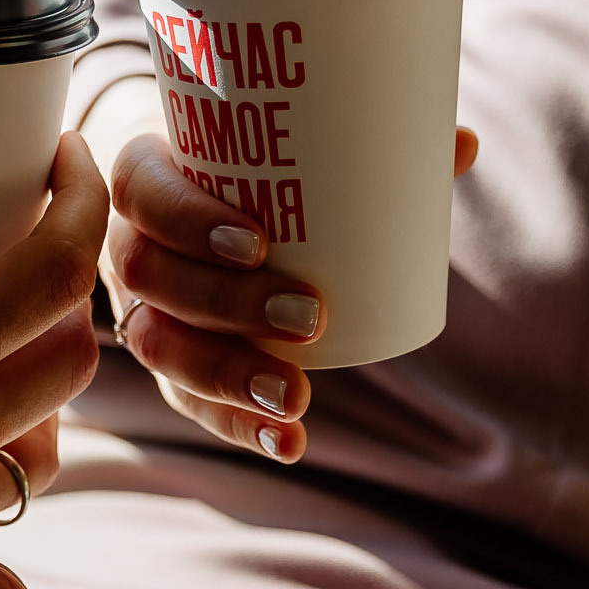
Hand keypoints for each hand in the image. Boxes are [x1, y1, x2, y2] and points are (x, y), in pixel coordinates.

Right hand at [97, 120, 476, 461]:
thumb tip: (461, 146)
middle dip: (227, 304)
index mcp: (143, 177)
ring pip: (157, 346)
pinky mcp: (164, 361)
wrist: (193, 206)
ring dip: (227, 375)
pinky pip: (185, 400)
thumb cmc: (245, 169)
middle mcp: (128, 244)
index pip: (143, 194)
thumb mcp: (282, 150)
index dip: (190, 221)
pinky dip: (236, 426)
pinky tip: (288, 442)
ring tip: (297, 396)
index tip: (259, 241)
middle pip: (151, 277)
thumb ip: (364, 145)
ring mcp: (138, 308)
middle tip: (309, 316)